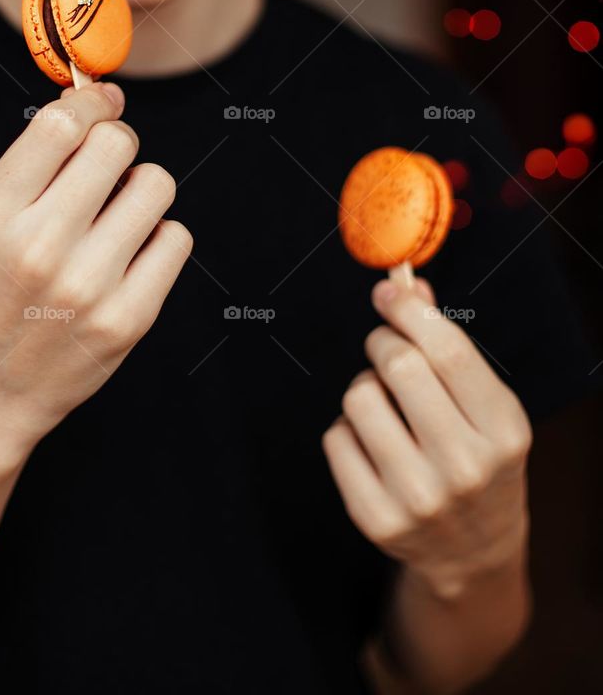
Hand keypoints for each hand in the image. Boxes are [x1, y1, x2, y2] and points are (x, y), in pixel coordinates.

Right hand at [0, 81, 192, 465]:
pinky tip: (128, 256)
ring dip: (141, 190)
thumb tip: (99, 98)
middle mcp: (39, 247)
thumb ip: (36, 162)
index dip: (91, 100)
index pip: (60, 124)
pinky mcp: (129, 318)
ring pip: (156, 184)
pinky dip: (158, 238)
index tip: (103, 101)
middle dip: (116, 144)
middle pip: (117, 144)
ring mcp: (88, 286)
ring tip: (115, 217)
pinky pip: (176, 238)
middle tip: (105, 168)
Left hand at [322, 277, 532, 600]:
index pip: (448, 351)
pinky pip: (335, 437)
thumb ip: (448, 343)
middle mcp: (464, 467)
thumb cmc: (479, 458)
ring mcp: (417, 497)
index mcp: (502, 431)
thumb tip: (407, 285)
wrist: (474, 552)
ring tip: (385, 405)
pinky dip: (347, 428)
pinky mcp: (375, 518)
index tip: (388, 292)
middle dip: (382, 342)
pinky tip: (372, 444)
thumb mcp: (486, 405)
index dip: (409, 310)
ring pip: (358, 396)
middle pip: (399, 366)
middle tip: (385, 347)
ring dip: (364, 386)